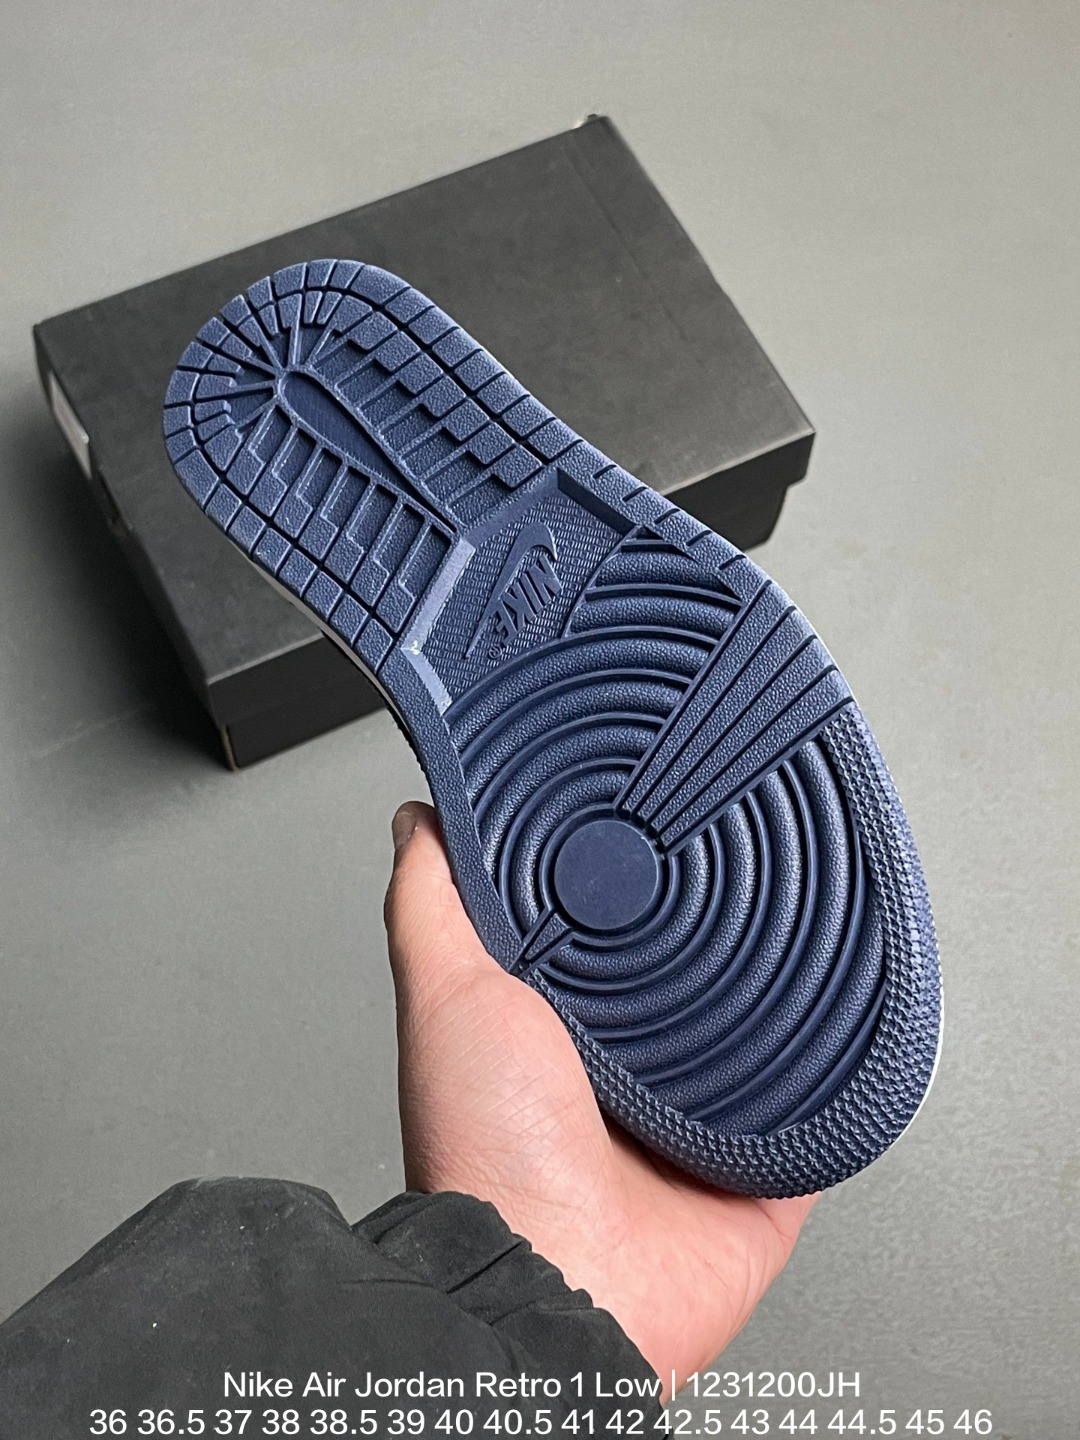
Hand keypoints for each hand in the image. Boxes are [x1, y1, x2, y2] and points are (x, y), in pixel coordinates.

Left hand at [384, 802, 815, 1396]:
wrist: (557, 1281)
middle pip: (693, 979)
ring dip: (785, 997)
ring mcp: (696, 1125)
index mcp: (560, 1030)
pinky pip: (819, 1113)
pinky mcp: (760, 1171)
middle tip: (749, 875)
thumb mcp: (445, 995)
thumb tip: (419, 819)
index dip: (631, 881)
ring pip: (763, 1037)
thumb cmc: (486, 1153)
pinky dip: (838, 1076)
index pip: (610, 932)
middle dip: (720, 932)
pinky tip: (851, 1025)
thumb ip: (432, 902)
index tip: (656, 828)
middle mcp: (628, 1075)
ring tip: (812, 936)